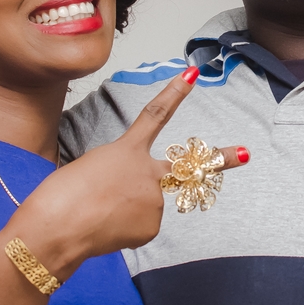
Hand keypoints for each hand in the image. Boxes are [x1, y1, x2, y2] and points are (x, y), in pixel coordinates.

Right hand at [11, 68, 246, 273]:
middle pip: (190, 165)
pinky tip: (107, 228)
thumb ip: (118, 175)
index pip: (156, 114)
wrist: (57, 228)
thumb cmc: (61, 196)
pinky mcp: (152, 226)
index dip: (174, 94)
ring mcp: (154, 200)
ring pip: (150, 204)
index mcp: (127, 149)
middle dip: (224, 159)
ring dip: (130, 210)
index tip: (191, 76)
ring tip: (101, 215)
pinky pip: (142, 225)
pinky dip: (126, 228)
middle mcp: (149, 172)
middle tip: (246, 153)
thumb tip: (132, 196)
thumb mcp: (90, 170)